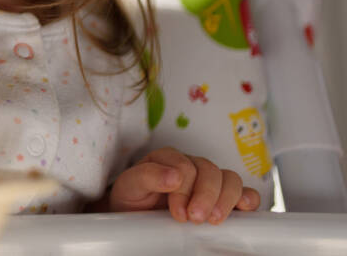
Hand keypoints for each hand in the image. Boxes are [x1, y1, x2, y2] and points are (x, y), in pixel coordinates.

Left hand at [105, 147, 260, 223]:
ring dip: (226, 199)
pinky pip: (244, 192)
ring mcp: (209, 181)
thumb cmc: (133, 199)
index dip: (184, 189)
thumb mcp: (129, 185)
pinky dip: (248, 199)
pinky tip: (244, 209)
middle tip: (196, 218)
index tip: (179, 213)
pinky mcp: (223, 198)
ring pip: (230, 179)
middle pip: (210, 171)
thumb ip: (146, 176)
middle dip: (206, 196)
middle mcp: (192, 166)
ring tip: (214, 220)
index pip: (186, 166)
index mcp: (168, 159)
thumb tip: (174, 176)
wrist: (135, 215)